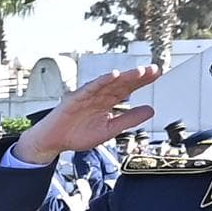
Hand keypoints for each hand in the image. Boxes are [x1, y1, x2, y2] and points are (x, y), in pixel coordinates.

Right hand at [13, 66, 161, 161]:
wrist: (54, 141)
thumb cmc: (77, 134)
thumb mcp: (110, 130)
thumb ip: (129, 119)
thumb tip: (150, 110)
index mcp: (107, 102)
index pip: (128, 88)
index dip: (142, 81)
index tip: (157, 74)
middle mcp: (99, 95)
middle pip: (121, 83)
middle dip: (137, 76)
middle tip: (153, 69)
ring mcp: (88, 95)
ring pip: (108, 83)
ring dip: (124, 77)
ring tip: (139, 72)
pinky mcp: (76, 98)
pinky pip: (90, 88)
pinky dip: (101, 81)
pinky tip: (113, 75)